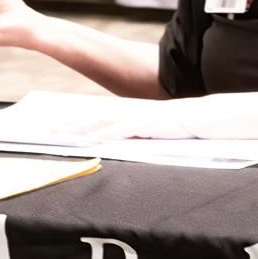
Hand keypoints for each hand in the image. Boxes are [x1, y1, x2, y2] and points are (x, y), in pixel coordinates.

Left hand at [71, 97, 206, 141]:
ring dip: (83, 130)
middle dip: (72, 125)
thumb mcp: (155, 131)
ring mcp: (139, 117)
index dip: (78, 122)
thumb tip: (116, 145)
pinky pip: (123, 130)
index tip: (59, 128)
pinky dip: (107, 135)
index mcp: (131, 113)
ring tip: (63, 137)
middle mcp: (132, 112)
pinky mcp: (149, 124)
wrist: (207, 118)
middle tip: (50, 132)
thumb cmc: (182, 127)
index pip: (99, 116)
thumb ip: (136, 136)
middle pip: (95, 118)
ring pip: (104, 123)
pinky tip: (94, 140)